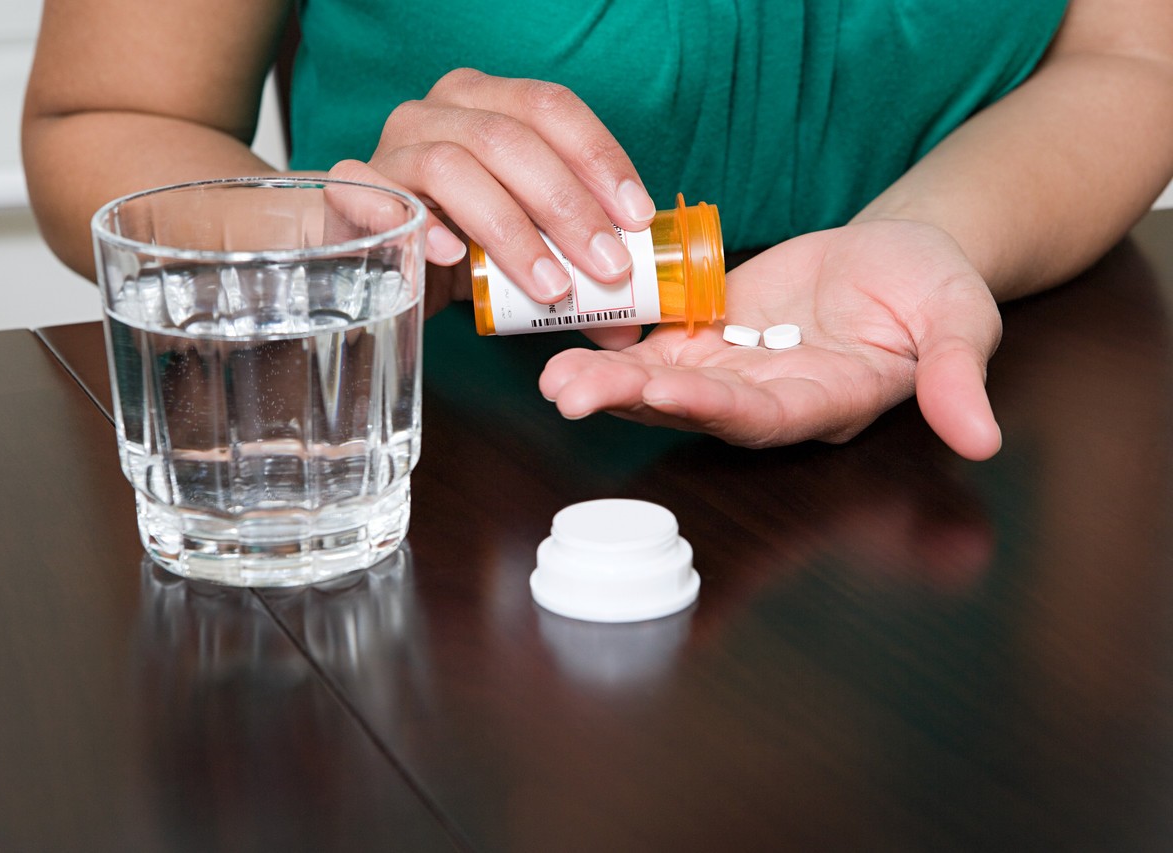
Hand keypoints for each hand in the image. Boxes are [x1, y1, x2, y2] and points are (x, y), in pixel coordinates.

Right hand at [331, 69, 657, 347]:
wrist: (367, 255)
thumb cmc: (454, 243)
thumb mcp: (523, 249)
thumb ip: (573, 271)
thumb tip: (627, 321)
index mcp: (487, 103)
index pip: (551, 107)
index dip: (599, 158)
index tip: (637, 219)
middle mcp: (436, 112)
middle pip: (507, 139)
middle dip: (567, 206)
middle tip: (608, 266)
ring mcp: (389, 148)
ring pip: (450, 167)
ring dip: (510, 229)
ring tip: (550, 287)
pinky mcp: (350, 190)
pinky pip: (374, 195)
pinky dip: (415, 224)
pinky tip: (451, 257)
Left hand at [539, 219, 1004, 459]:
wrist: (896, 254)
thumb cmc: (933, 285)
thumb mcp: (963, 319)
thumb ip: (960, 375)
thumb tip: (982, 440)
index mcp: (827, 400)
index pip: (765, 415)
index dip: (714, 406)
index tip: (666, 388)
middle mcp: (768, 397)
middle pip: (694, 408)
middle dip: (633, 401)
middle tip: (570, 393)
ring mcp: (732, 369)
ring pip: (662, 383)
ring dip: (607, 381)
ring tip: (553, 376)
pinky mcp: (707, 336)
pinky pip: (653, 345)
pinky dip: (612, 344)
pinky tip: (567, 336)